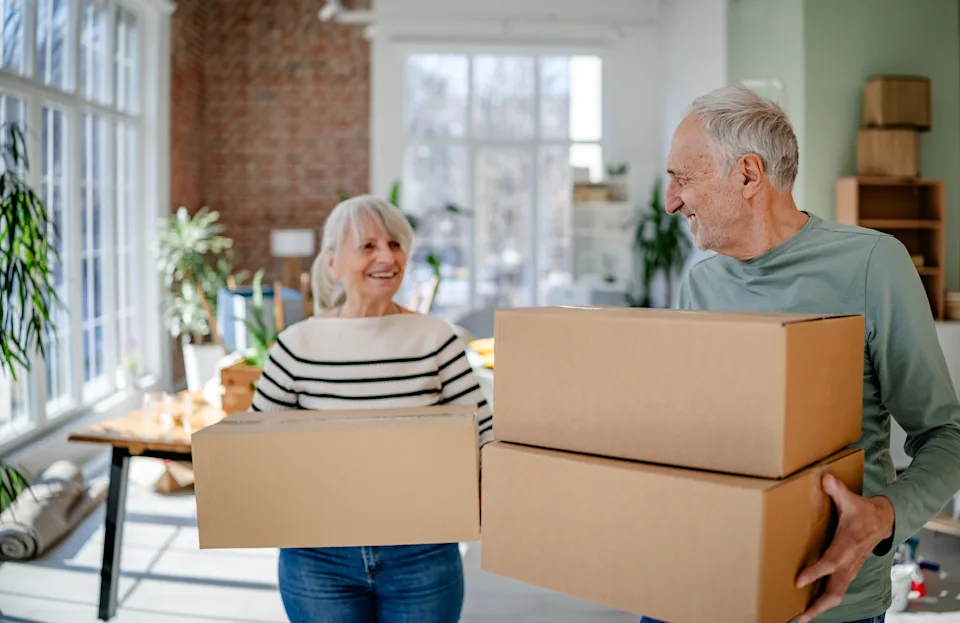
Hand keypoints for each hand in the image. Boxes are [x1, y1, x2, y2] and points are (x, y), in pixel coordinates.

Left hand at [794, 474, 894, 622]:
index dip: (816, 572)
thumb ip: (836, 490)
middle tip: (799, 617)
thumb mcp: (851, 499)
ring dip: (819, 608)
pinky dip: (823, 602)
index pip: (830, 562)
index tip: (799, 580)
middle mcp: (848, 563)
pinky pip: (835, 591)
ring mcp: (849, 571)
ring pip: (835, 595)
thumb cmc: (863, 511)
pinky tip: (808, 607)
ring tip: (800, 618)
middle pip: (835, 591)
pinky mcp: (848, 574)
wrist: (883, 522)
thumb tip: (824, 478)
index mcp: (846, 546)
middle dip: (818, 606)